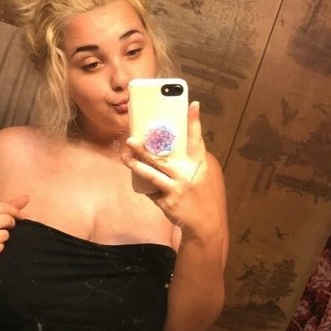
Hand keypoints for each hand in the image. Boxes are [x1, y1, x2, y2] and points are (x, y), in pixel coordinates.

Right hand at [0, 194, 28, 269]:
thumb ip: (8, 206)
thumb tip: (26, 197)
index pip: (3, 206)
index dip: (16, 212)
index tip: (21, 216)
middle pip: (7, 220)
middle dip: (10, 225)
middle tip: (4, 229)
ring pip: (5, 235)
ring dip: (4, 239)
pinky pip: (0, 248)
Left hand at [123, 102, 220, 240]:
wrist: (205, 225)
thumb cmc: (200, 197)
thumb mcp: (200, 176)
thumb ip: (187, 162)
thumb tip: (165, 146)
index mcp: (199, 165)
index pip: (196, 140)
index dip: (194, 122)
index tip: (192, 105)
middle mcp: (188, 175)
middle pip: (162, 157)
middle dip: (145, 148)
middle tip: (131, 138)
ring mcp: (177, 188)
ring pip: (151, 174)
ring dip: (135, 164)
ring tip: (125, 156)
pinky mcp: (167, 202)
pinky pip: (151, 190)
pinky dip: (144, 184)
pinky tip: (136, 178)